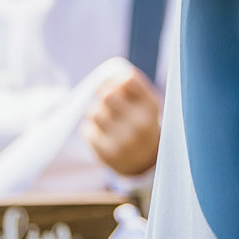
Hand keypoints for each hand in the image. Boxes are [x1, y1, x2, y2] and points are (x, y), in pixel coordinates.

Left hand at [83, 59, 163, 177]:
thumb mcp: (146, 104)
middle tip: (106, 99)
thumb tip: (105, 76)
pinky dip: (92, 130)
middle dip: (103, 94)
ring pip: (94, 112)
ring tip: (105, 119)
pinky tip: (103, 134)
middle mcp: (139, 123)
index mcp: (151, 107)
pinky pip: (87, 130)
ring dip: (96, 112)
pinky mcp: (107, 153)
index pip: (127, 79)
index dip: (116, 79)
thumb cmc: (142, 123)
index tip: (115, 85)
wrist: (145, 162)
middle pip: (107, 94)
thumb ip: (131, 86)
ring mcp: (123, 139)